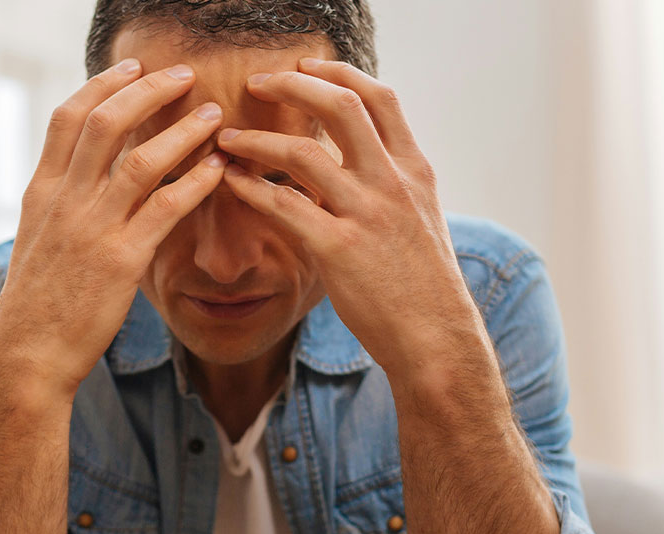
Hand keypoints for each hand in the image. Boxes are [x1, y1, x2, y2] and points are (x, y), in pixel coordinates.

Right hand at [0, 59, 226, 395]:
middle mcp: (63, 201)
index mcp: (40, 191)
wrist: (27, 355)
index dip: (104, 84)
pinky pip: (164, 208)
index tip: (134, 67)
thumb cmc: (36, 304)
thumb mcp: (36, 241)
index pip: (68, 117)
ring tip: (213, 116)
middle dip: (148, 90)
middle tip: (184, 76)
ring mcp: (91, 229)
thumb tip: (84, 177)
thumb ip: (60, 203)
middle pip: (106, 122)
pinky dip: (194, 182)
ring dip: (182, 131)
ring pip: (140, 159)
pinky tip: (216, 171)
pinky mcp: (120, 262)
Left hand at [217, 58, 487, 379]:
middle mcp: (392, 183)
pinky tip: (230, 182)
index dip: (339, 74)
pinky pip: (284, 205)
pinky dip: (250, 187)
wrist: (436, 337)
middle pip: (341, 107)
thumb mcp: (419, 219)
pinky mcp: (338, 249)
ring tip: (227, 139)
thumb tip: (356, 162)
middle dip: (293, 85)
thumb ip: (390, 184)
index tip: (306, 66)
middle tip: (257, 82)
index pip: (380, 98)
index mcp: (414, 170)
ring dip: (256, 139)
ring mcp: (366, 214)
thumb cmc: (422, 285)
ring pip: (303, 153)